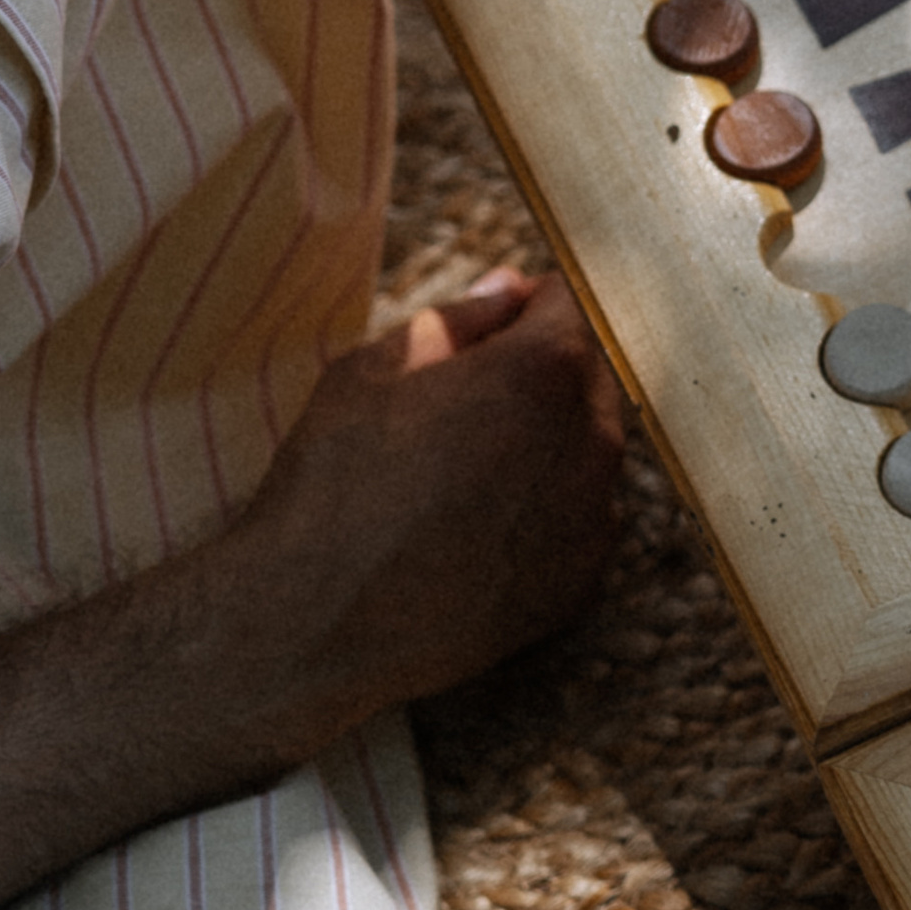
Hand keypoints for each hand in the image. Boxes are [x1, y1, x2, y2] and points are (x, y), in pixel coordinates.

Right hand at [0, 273, 627, 909]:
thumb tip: (508, 290)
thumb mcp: (372, 370)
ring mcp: (594, 519)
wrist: (316, 619)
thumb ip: (458, 320)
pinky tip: (476, 529)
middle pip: (586, 378)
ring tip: (460, 472)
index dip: (522, 307)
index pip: (564, 306)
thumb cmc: (333, 481)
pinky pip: (578, 523)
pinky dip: (542, 514)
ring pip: (587, 452)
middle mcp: (591, 442)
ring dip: (544, 445)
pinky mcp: (582, 583)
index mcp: (543, 372)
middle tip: (460, 404)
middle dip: (538, 375)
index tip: (485, 327)